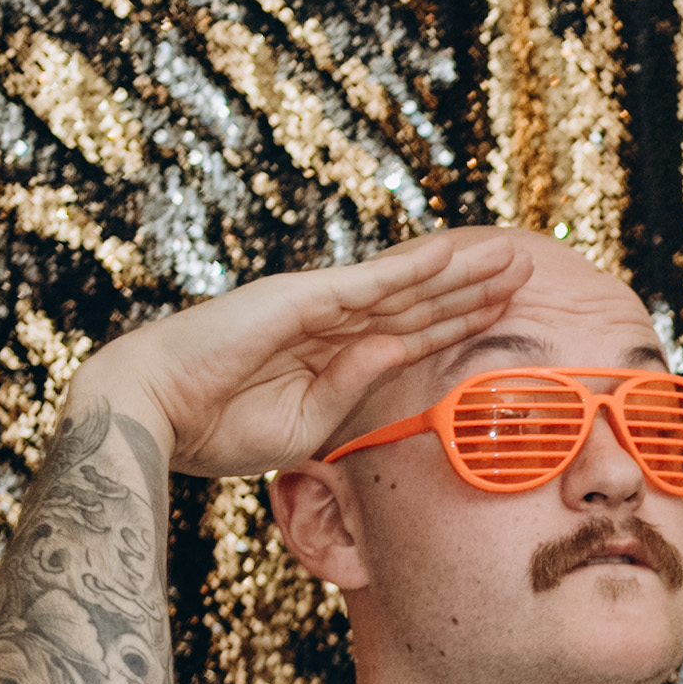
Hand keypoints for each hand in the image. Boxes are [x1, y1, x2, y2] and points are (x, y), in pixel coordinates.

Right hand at [75, 228, 530, 477]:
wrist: (155, 415)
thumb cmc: (216, 429)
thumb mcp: (307, 423)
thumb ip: (356, 389)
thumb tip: (401, 357)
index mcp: (329, 354)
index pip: (407, 333)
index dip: (457, 320)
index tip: (503, 311)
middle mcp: (329, 322)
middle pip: (417, 301)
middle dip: (473, 286)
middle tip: (527, 266)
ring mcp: (316, 305)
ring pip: (405, 285)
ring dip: (460, 270)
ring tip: (511, 255)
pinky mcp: (301, 298)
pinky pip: (371, 282)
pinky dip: (414, 267)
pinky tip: (453, 254)